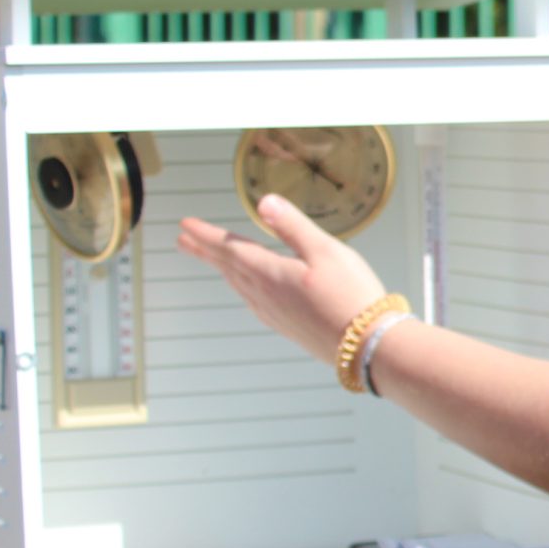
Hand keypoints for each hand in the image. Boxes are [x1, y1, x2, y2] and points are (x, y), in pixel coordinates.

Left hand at [176, 195, 390, 365]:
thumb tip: (264, 202)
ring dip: (221, 268)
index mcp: (269, 272)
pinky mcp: (285, 326)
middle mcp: (263, 294)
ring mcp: (273, 313)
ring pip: (237, 284)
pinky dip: (240, 286)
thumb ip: (293, 226)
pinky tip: (246, 289)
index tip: (185, 224)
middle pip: (227, 267)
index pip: (229, 247)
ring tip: (210, 259)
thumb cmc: (351, 295)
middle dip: (204, 251)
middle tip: (183, 240)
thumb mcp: (326, 251)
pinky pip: (251, 300)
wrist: (366, 345)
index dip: (206, 234)